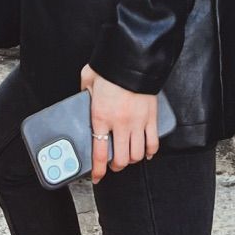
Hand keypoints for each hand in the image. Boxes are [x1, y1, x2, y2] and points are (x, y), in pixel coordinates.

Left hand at [81, 64, 158, 183]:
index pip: (99, 153)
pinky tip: (146, 152)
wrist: (132, 58)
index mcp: (101, 117)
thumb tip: (81, 97)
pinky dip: (150, 151)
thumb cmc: (109, 67)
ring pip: (137, 154)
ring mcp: (138, 122)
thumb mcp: (88, 79)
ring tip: (128, 157)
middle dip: (116, 167)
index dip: (97, 170)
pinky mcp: (152, 117)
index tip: (97, 177)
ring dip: (132, 159)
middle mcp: (120, 124)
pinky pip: (153, 142)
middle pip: (121, 159)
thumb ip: (84, 92)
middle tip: (114, 165)